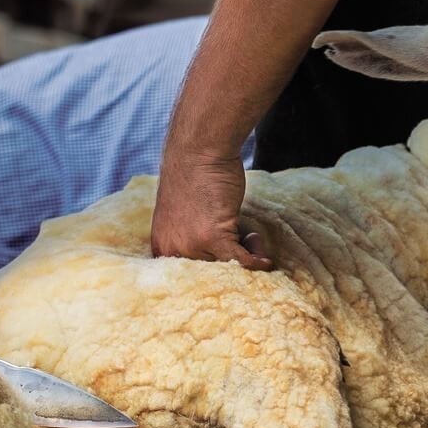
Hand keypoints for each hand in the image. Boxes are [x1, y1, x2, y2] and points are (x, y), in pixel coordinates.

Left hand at [151, 149, 272, 270]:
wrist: (199, 150)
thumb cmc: (196, 176)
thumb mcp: (183, 216)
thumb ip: (193, 240)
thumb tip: (224, 261)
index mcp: (162, 247)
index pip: (189, 276)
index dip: (216, 270)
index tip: (233, 260)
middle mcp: (172, 250)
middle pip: (211, 274)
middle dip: (233, 263)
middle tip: (246, 242)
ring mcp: (191, 245)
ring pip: (228, 268)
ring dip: (248, 256)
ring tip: (252, 238)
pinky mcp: (212, 237)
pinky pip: (241, 261)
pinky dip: (257, 262)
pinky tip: (266, 261)